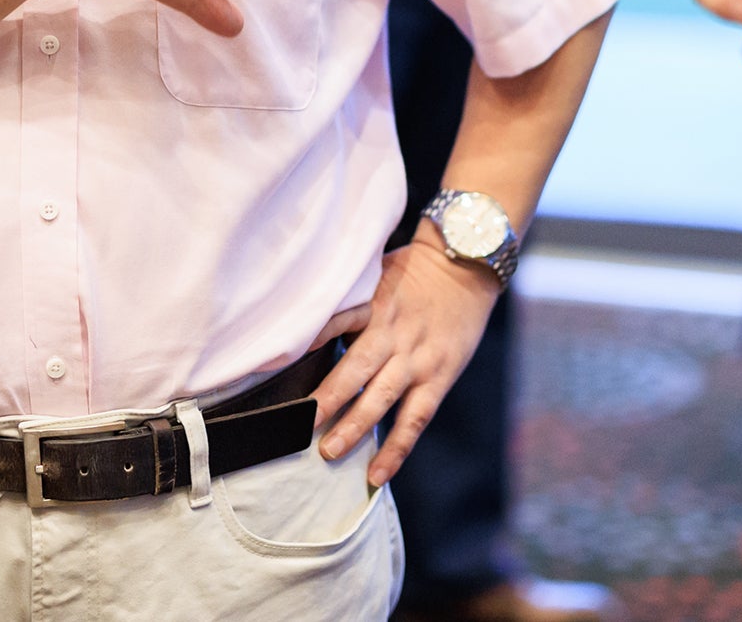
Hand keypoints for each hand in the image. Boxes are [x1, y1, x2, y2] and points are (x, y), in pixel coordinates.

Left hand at [310, 231, 501, 485]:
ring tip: (329, 452)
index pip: (336, 321)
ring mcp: (418, 359)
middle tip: (301, 423)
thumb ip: (347, 302)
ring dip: (356, 426)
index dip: (309, 341)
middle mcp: (394, 332)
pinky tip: (377, 474)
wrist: (465, 267)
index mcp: (374, 303)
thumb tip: (303, 328)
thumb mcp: (374, 274)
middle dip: (328, 398)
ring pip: (383, 397)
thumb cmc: (411, 272)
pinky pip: (416, 418)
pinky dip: (397, 448)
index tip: (276, 366)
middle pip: (357, 367)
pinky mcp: (438, 378)